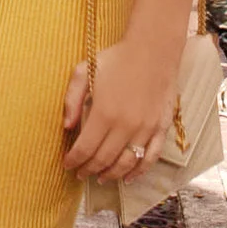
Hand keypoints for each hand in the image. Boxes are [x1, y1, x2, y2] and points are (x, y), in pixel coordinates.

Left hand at [62, 29, 177, 184]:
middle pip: (103, 160)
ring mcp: (145, 128)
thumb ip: (72, 99)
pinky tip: (128, 178)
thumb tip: (66, 126)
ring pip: (126, 163)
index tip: (67, 165)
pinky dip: (139, 172)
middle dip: (89, 170)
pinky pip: (150, 158)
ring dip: (111, 175)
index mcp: (104, 113)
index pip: (85, 148)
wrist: (153, 49)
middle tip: (81, 174)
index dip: (74, 161)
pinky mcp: (161, 128)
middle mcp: (125, 125)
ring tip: (100, 178)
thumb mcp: (85, 71)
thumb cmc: (117, 58)